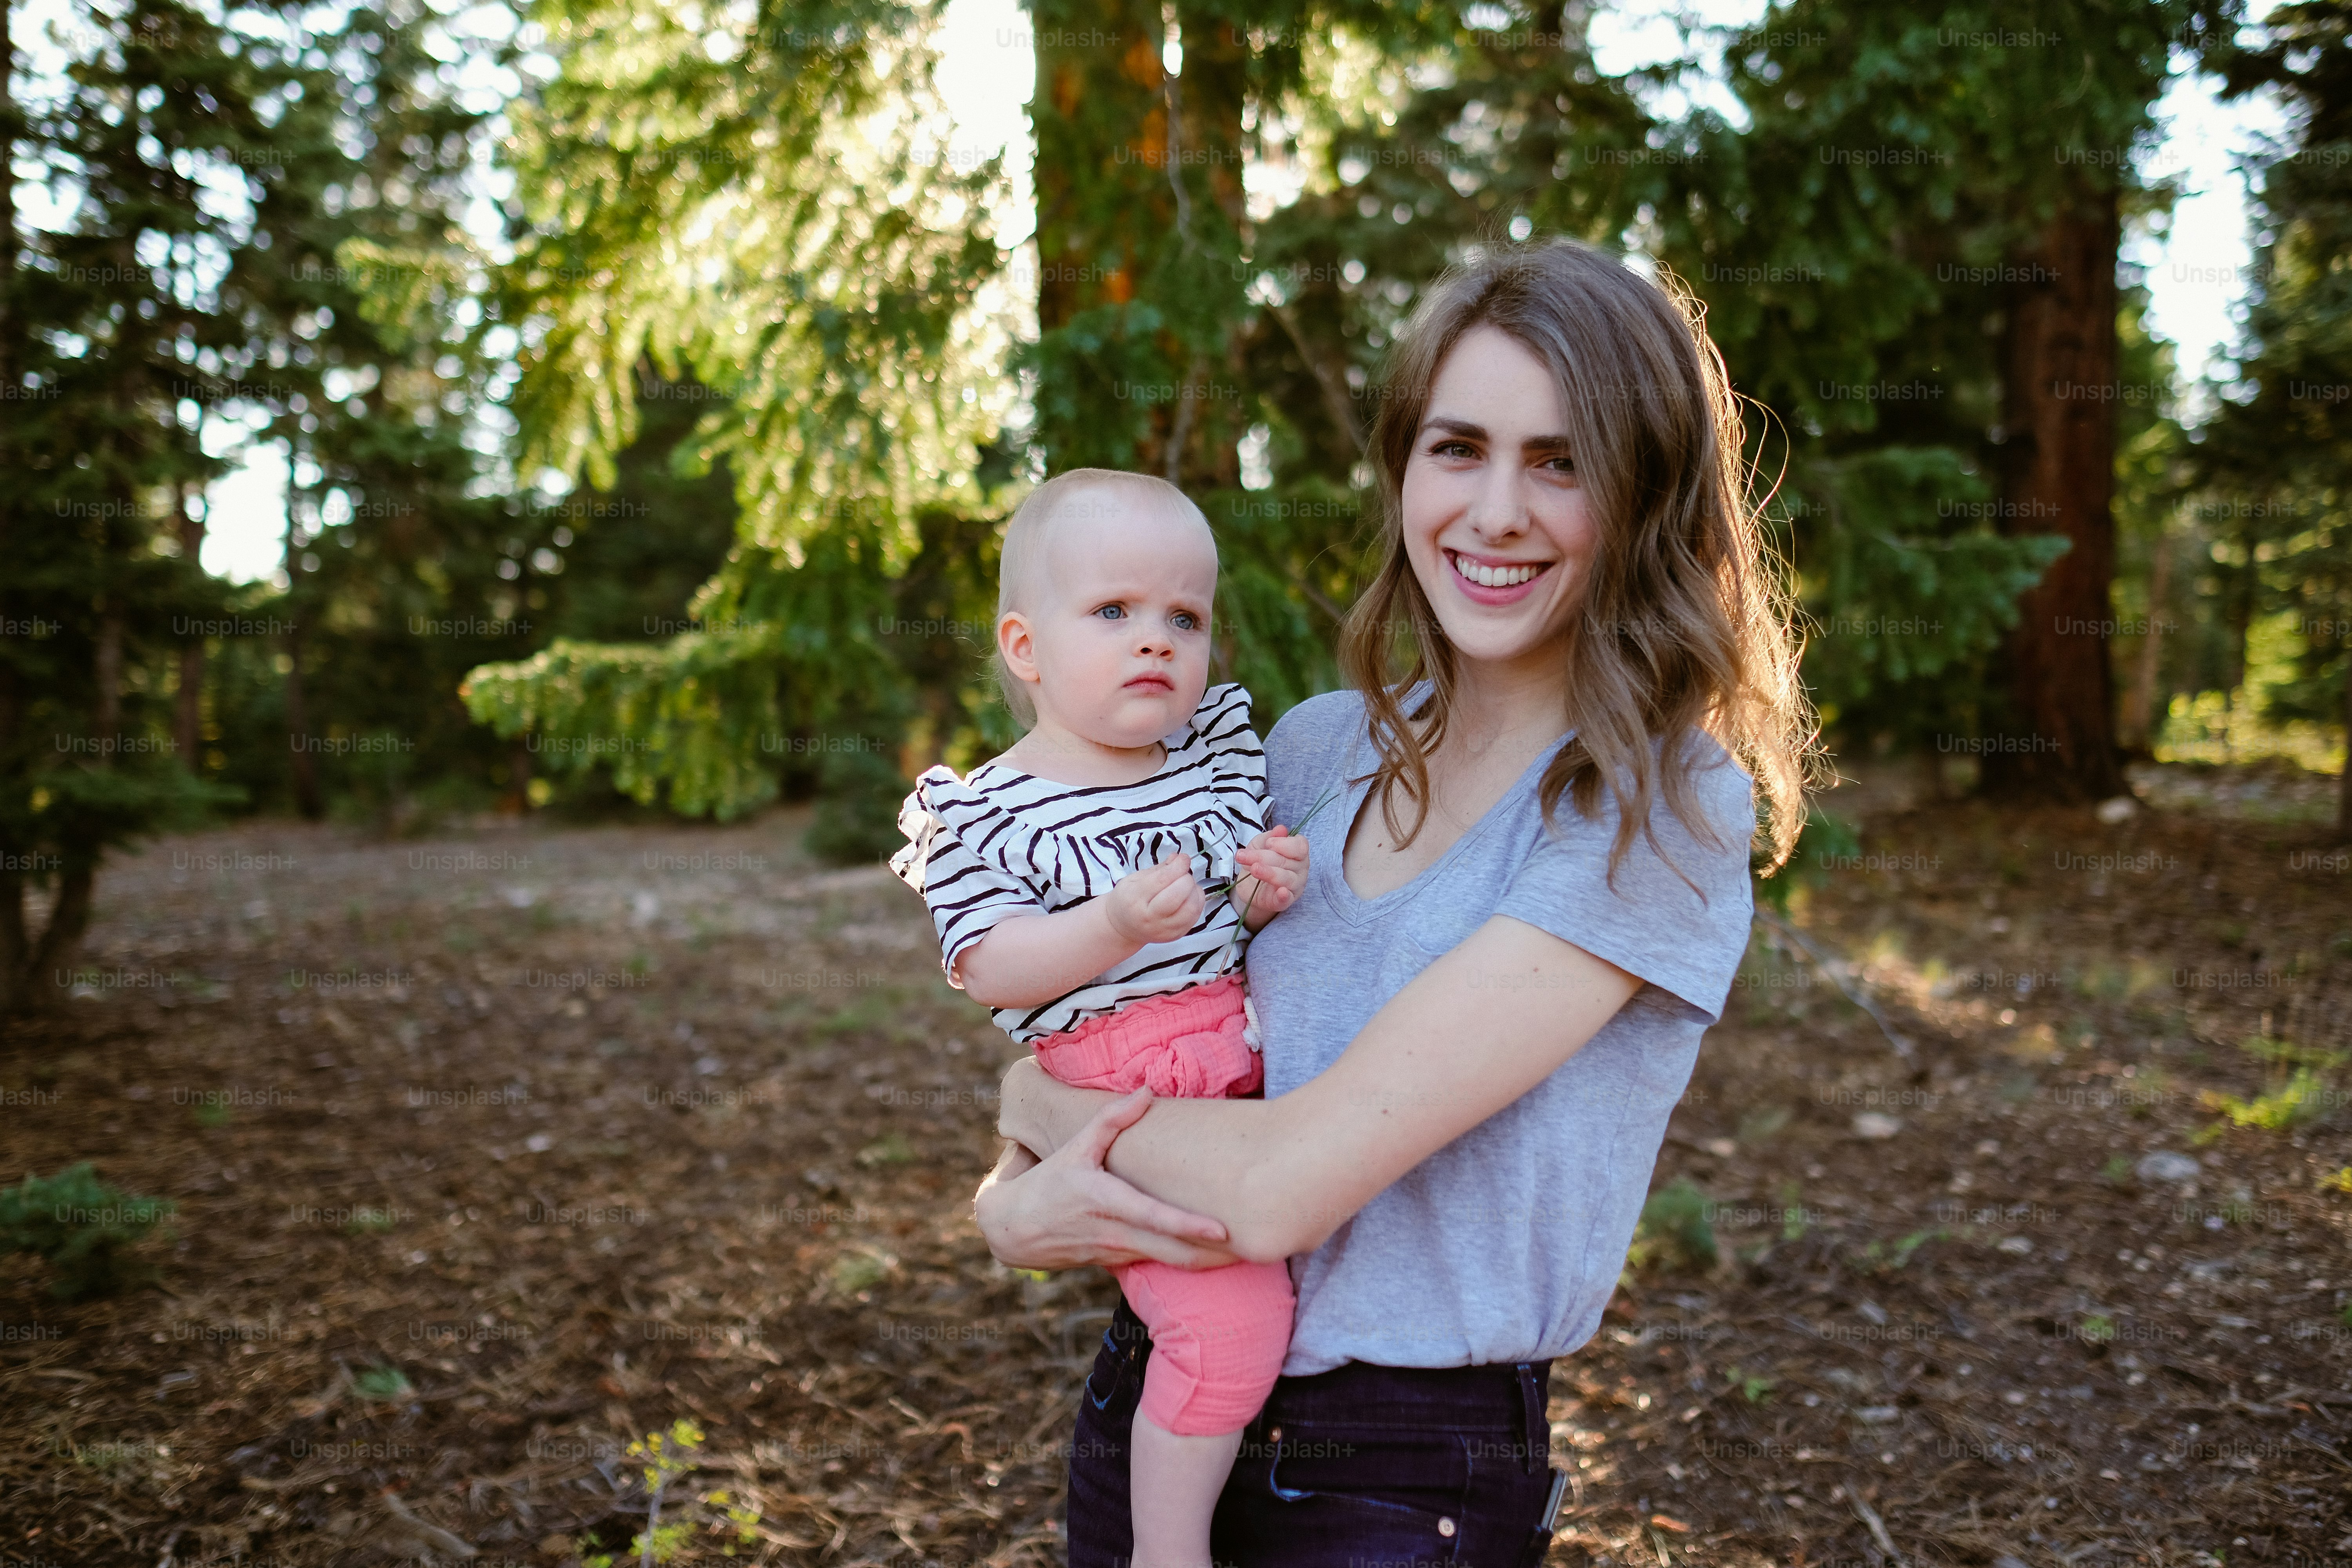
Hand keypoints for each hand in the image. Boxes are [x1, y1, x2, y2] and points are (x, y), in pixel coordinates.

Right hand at [971, 1089, 1238, 1270]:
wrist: (1012, 1231)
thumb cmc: (1046, 1183)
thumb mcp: (1074, 1148)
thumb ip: (1110, 1120)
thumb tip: (1145, 1091)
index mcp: (1107, 1203)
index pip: (1155, 1219)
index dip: (1190, 1226)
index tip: (1222, 1230)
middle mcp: (1116, 1233)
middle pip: (1174, 1251)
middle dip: (1216, 1254)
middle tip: (1258, 1246)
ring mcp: (1119, 1252)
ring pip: (1171, 1262)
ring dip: (1208, 1262)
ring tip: (1250, 1253)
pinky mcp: (1118, 1261)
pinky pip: (1160, 1262)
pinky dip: (1187, 1262)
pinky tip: (1216, 1258)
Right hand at [1102, 852, 1203, 946]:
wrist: (1123, 927)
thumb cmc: (1128, 899)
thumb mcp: (1135, 879)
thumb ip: (1160, 869)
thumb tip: (1179, 859)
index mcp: (1134, 898)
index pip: (1163, 879)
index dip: (1178, 866)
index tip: (1183, 859)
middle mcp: (1149, 917)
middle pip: (1178, 895)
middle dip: (1186, 878)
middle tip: (1182, 874)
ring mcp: (1163, 930)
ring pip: (1191, 909)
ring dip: (1194, 891)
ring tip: (1187, 886)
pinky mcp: (1175, 936)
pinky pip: (1195, 918)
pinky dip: (1197, 903)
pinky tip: (1189, 897)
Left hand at [1232, 824, 1308, 924]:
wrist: (1250, 885)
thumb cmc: (1260, 861)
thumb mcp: (1260, 845)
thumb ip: (1270, 837)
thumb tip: (1281, 829)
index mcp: (1298, 853)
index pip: (1300, 846)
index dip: (1284, 844)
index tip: (1268, 843)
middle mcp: (1300, 869)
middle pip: (1286, 861)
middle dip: (1262, 856)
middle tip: (1242, 855)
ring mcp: (1294, 886)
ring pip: (1286, 878)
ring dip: (1269, 872)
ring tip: (1254, 869)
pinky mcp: (1284, 901)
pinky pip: (1287, 899)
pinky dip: (1284, 896)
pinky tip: (1281, 892)